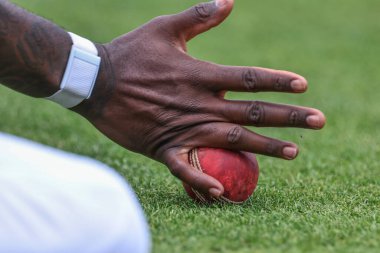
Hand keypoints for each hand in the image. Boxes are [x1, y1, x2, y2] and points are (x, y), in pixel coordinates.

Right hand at [74, 0, 325, 197]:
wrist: (95, 81)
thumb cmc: (129, 53)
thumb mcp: (163, 27)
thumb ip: (198, 15)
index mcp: (199, 74)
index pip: (247, 78)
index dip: (276, 81)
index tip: (302, 85)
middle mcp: (197, 103)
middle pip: (250, 111)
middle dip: (287, 116)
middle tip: (318, 121)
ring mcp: (182, 127)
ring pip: (231, 140)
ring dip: (263, 147)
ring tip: (294, 152)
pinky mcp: (162, 146)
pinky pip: (184, 167)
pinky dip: (201, 180)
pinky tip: (221, 193)